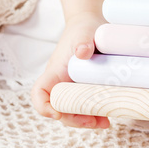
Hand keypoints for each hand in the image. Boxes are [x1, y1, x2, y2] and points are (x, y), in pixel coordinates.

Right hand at [31, 12, 109, 128]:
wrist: (90, 25)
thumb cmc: (83, 28)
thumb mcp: (84, 31)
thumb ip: (82, 40)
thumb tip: (82, 53)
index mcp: (55, 71)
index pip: (39, 92)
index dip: (43, 106)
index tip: (57, 113)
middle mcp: (61, 82)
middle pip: (60, 108)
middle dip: (75, 120)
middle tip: (95, 123)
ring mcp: (73, 87)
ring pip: (74, 110)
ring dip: (87, 120)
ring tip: (106, 123)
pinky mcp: (85, 88)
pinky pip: (87, 104)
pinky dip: (96, 112)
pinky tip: (109, 114)